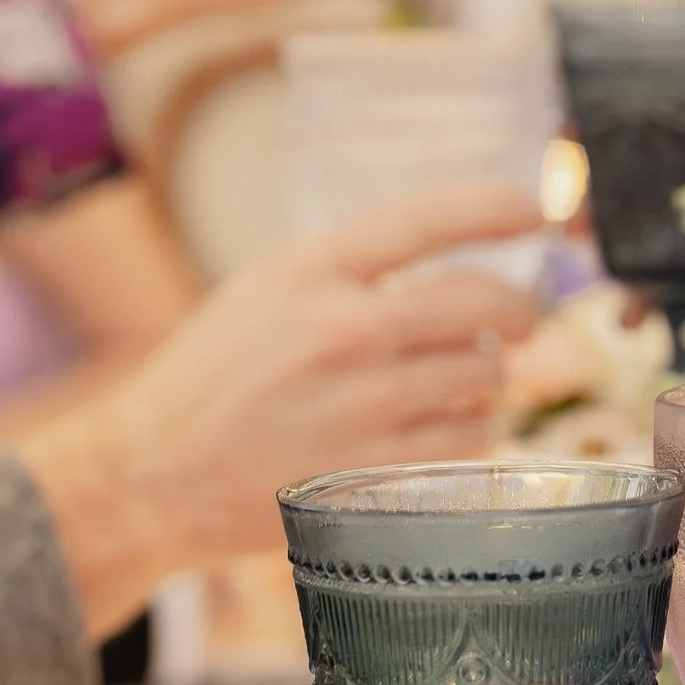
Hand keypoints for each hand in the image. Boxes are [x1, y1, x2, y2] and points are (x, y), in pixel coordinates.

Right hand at [22, 183, 541, 629]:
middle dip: (516, 308)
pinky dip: (466, 430)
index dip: (491, 208)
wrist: (153, 476)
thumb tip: (452, 266)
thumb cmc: (210, 380)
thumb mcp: (264, 293)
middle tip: (517, 318)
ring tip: (455, 382)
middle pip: (479, 301)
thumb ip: (351, 274)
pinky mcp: (374, 472)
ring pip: (482, 375)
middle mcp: (341, 332)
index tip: (531, 208)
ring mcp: (362, 406)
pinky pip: (466, 440)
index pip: (424, 218)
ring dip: (485, 376)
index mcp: (308, 272)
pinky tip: (435, 428)